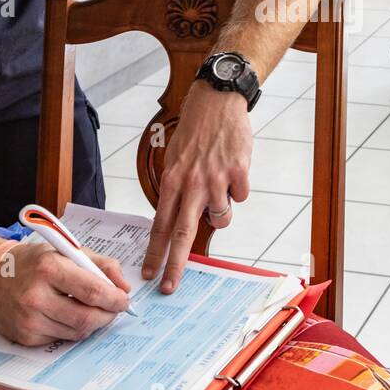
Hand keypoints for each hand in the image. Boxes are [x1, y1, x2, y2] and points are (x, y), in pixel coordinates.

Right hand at [0, 241, 130, 345]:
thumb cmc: (34, 262)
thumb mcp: (67, 251)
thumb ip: (101, 265)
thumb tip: (124, 287)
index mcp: (49, 268)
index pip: (93, 291)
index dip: (115, 299)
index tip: (124, 300)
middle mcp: (36, 296)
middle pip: (87, 317)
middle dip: (108, 315)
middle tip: (114, 309)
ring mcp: (29, 320)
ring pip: (77, 332)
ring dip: (93, 323)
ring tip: (92, 310)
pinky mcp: (26, 336)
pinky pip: (62, 339)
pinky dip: (73, 329)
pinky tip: (68, 316)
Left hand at [142, 82, 252, 292]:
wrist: (217, 102)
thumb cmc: (196, 132)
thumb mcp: (176, 159)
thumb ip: (177, 190)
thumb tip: (178, 221)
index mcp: (173, 181)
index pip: (160, 225)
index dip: (154, 252)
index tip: (149, 273)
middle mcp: (192, 183)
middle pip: (182, 234)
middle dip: (175, 265)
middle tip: (169, 287)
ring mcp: (216, 178)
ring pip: (221, 217)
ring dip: (221, 212)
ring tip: (220, 187)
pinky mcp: (238, 171)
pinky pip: (240, 196)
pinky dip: (238, 188)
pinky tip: (233, 168)